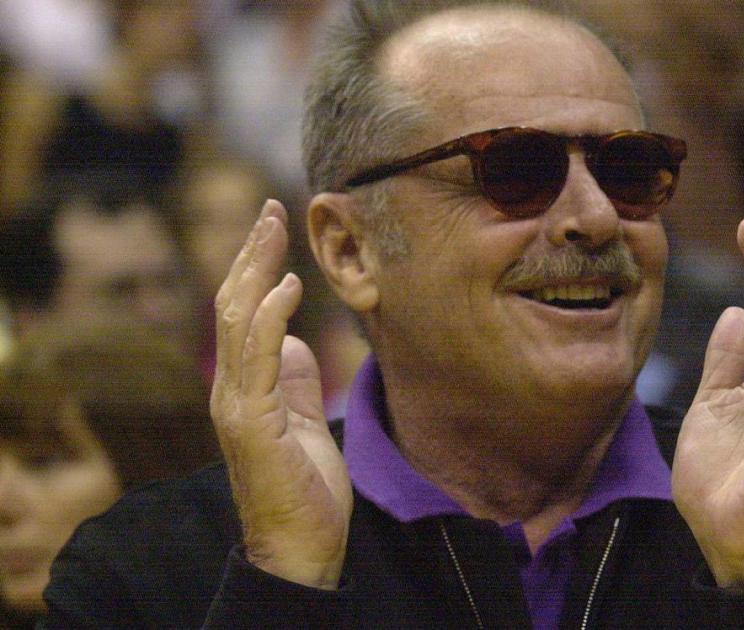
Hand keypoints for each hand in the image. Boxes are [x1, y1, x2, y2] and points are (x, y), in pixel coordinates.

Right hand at [210, 200, 351, 588]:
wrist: (302, 543)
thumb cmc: (305, 484)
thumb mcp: (304, 419)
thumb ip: (295, 380)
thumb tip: (295, 342)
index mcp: (244, 386)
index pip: (241, 312)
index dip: (255, 266)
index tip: (273, 225)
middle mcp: (232, 389)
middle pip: (233, 305)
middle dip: (252, 253)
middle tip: (272, 208)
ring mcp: (237, 405)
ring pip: (237, 322)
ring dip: (256, 270)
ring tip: (275, 228)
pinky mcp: (253, 423)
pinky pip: (259, 359)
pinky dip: (270, 316)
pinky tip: (287, 284)